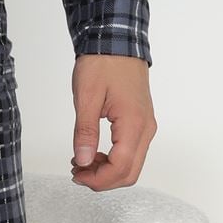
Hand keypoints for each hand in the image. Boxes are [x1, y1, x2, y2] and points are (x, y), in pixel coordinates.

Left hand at [70, 53, 156, 189]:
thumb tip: (83, 161)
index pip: (121, 168)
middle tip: (77, 172)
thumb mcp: (86, 97)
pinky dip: (113, 160)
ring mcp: (146, 126)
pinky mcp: (141, 123)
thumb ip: (85, 132)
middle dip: (103, 180)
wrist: (116, 42)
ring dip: (107, 171)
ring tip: (82, 162)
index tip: (76, 174)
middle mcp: (146, 128)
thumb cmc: (103, 64)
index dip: (98, 179)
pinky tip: (94, 153)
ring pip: (132, 165)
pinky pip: (131, 152)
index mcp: (134, 124)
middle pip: (130, 173)